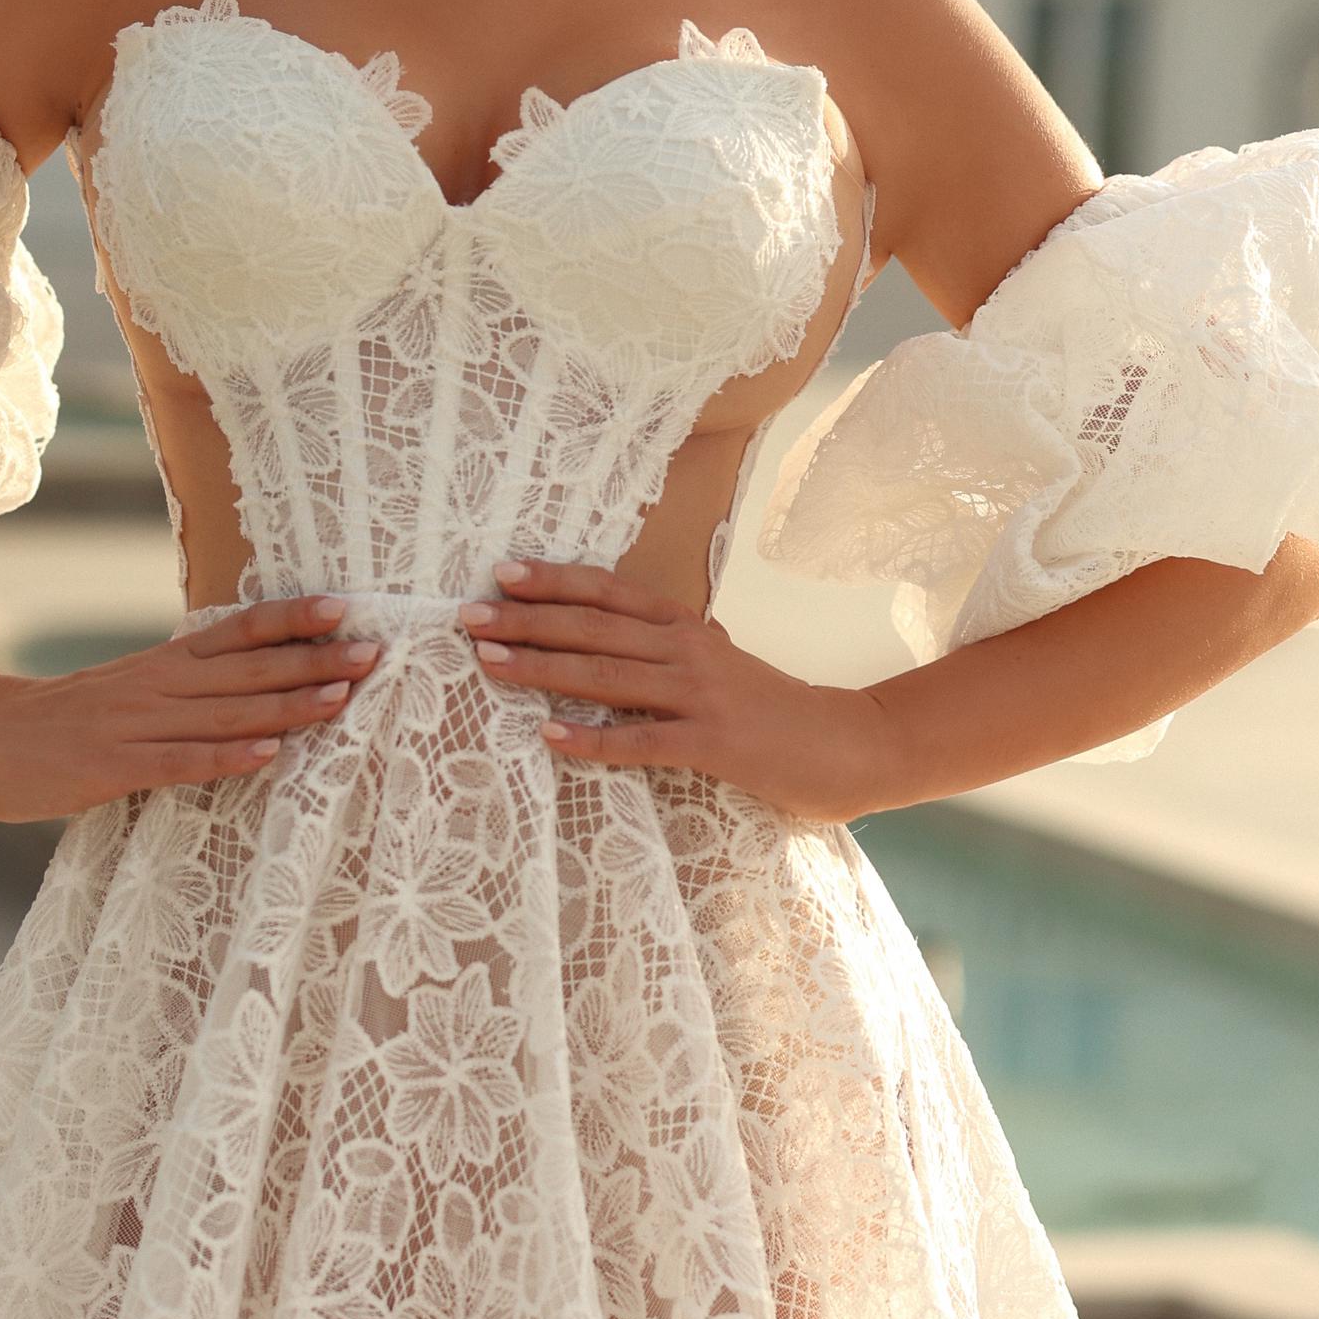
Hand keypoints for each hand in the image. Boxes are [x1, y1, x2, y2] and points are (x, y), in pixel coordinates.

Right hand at [0, 597, 381, 821]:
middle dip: (313, 660)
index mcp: (163, 663)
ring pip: (226, 711)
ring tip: (342, 698)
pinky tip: (269, 752)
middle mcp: (157, 685)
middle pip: (247, 667)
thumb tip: (249, 679)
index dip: (291, 618)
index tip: (345, 607)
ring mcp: (137, 724)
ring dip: (288, 704)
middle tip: (374, 653)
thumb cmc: (63, 720)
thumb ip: (183, 684)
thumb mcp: (128, 688)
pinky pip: (182, 760)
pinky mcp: (115, 767)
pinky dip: (228, 755)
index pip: (237, 631)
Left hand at [462, 558, 905, 823]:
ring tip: (488, 662)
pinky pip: (642, 741)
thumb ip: (665, 652)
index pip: (610, 593)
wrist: (851, 744)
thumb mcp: (718, 664)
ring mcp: (702, 694)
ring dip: (542, 668)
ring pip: (606, 676)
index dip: (554, 581)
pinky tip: (549, 738)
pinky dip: (593, 740)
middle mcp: (689, 649)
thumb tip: (598, 648)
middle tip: (468, 616)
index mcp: (688, 627)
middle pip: (594, 628)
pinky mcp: (714, 743)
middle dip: (526, 620)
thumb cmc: (773, 710)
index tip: (501, 574)